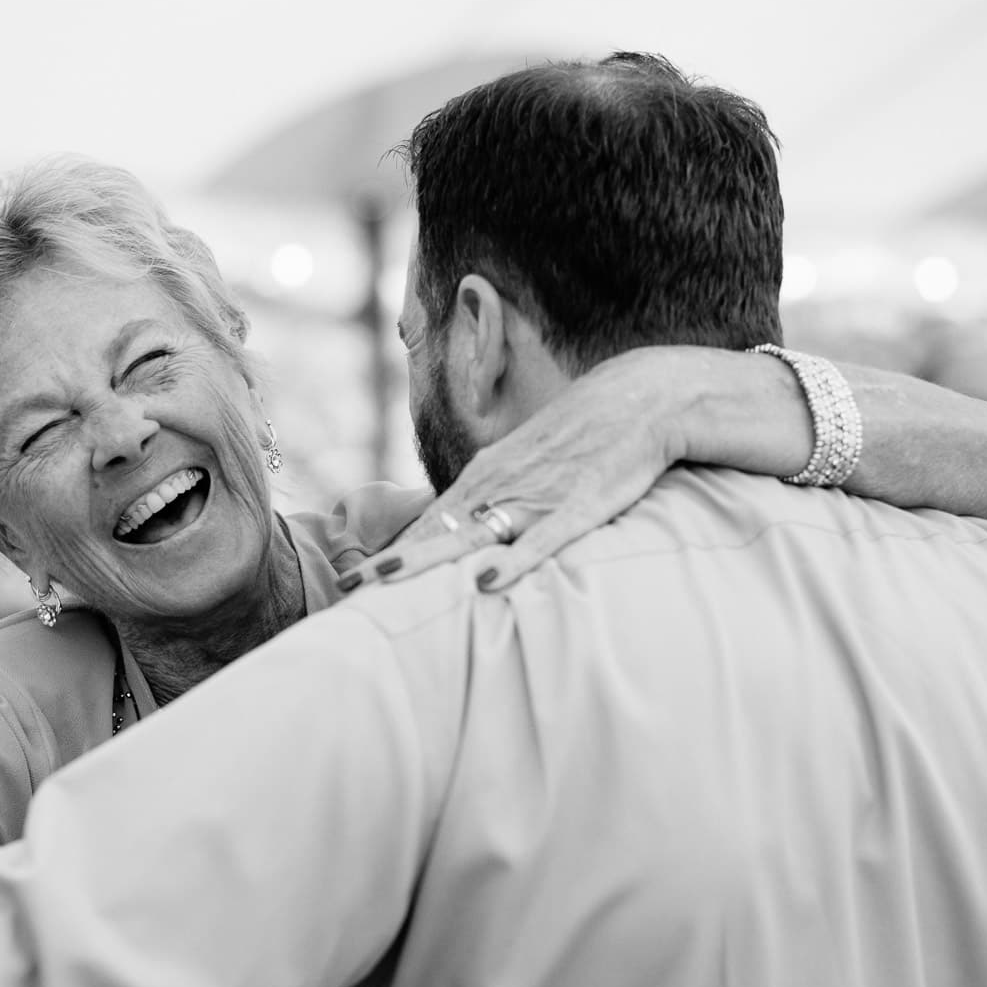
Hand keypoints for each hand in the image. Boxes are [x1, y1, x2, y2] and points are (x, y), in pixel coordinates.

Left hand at [341, 348, 684, 592]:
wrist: (639, 398)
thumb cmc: (580, 437)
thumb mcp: (526, 463)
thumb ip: (495, 498)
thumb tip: (466, 534)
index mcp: (485, 476)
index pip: (428, 523)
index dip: (393, 553)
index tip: (356, 582)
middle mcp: (499, 486)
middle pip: (435, 532)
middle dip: (391, 562)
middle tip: (348, 588)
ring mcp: (535, 498)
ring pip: (472, 537)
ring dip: (426, 561)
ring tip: (383, 583)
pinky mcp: (578, 508)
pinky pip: (540, 542)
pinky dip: (511, 562)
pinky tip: (484, 583)